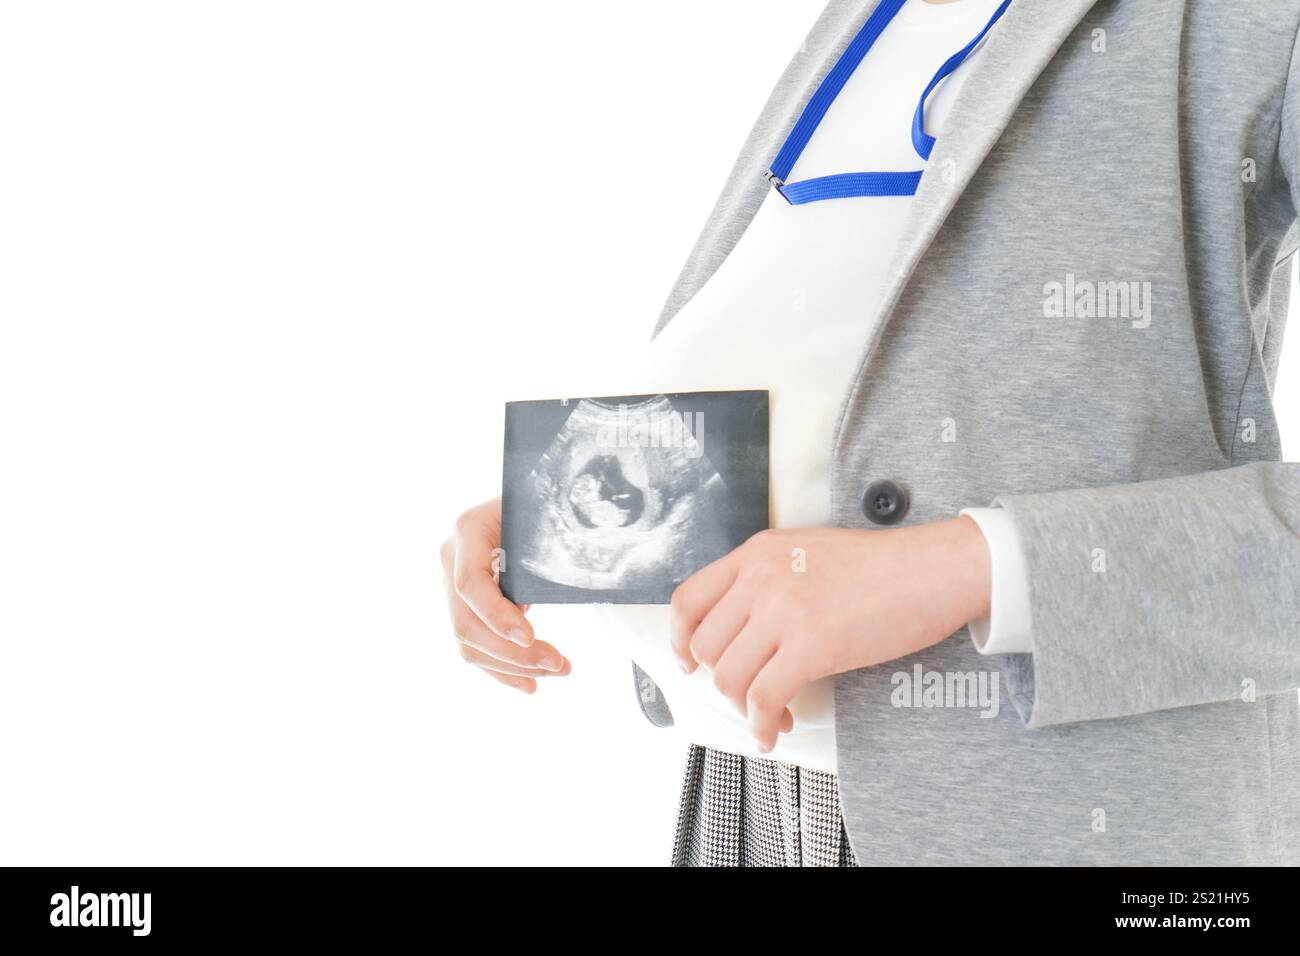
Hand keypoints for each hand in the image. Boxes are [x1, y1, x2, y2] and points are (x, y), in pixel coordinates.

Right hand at [440, 497, 570, 692]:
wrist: (535, 495)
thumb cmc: (545, 501)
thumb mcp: (543, 516)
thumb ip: (537, 553)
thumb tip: (537, 602)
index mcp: (468, 530)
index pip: (470, 584)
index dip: (497, 616)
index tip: (532, 636)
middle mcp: (452, 558)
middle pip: (467, 622)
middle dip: (513, 653)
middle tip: (559, 664)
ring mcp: (453, 582)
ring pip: (468, 642)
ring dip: (513, 666)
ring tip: (558, 671)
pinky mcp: (465, 604)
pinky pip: (475, 646)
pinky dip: (501, 669)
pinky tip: (530, 684)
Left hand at [669, 518, 990, 751]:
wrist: (934, 568)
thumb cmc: (881, 567)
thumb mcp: (806, 552)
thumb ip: (767, 580)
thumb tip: (741, 631)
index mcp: (757, 553)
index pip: (688, 600)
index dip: (681, 640)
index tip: (689, 663)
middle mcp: (761, 577)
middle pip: (707, 647)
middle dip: (723, 682)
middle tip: (750, 697)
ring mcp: (784, 610)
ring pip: (730, 678)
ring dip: (745, 709)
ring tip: (772, 716)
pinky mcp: (812, 645)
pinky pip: (763, 699)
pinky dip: (763, 726)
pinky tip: (776, 732)